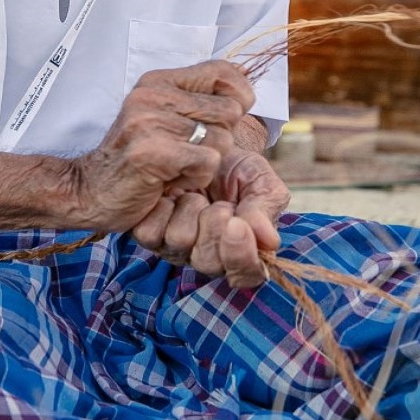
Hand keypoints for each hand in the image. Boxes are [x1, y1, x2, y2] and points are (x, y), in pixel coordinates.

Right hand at [67, 61, 254, 232]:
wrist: (87, 190)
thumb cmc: (135, 158)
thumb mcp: (162, 116)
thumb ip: (197, 99)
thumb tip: (245, 86)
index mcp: (158, 81)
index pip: (222, 71)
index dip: (238, 96)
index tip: (225, 118)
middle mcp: (152, 95)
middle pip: (229, 111)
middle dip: (219, 139)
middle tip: (187, 152)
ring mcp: (149, 121)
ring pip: (221, 140)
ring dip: (205, 163)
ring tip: (175, 168)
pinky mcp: (151, 151)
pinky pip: (208, 163)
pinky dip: (195, 179)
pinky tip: (170, 180)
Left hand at [130, 149, 286, 288]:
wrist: (202, 144)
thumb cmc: (236, 168)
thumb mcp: (258, 180)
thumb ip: (265, 209)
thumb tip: (269, 241)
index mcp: (239, 250)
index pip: (244, 275)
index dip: (240, 256)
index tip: (238, 224)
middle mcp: (206, 255)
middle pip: (209, 263)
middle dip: (215, 228)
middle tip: (220, 204)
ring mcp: (175, 248)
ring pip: (180, 243)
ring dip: (191, 211)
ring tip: (196, 194)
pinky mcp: (149, 234)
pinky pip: (151, 233)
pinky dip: (164, 208)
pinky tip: (173, 196)